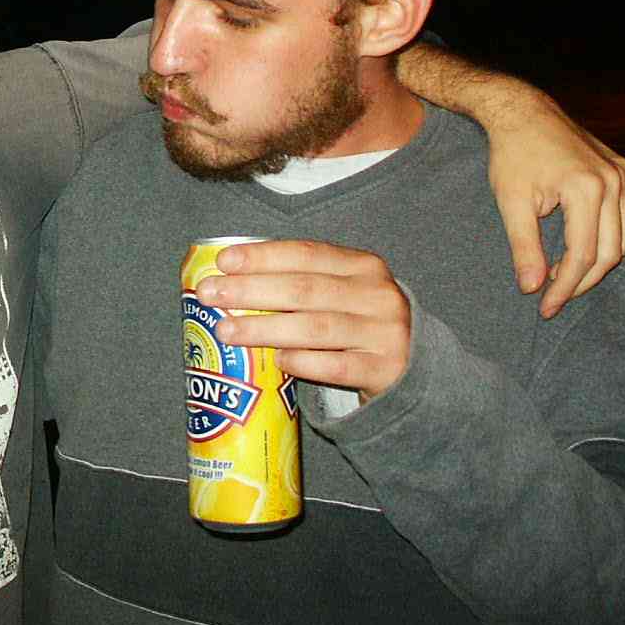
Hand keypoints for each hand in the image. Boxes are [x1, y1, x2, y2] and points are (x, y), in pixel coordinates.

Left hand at [193, 240, 410, 401]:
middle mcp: (376, 295)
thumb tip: (230, 280)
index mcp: (363, 266)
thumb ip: (301, 283)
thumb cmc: (360, 324)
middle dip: (251, 290)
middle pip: (304, 289)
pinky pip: (335, 366)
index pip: (306, 254)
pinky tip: (276, 360)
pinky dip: (303, 361)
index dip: (263, 256)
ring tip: (226, 331)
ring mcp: (384, 333)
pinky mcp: (385, 370)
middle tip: (210, 295)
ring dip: (265, 328)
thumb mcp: (343, 293)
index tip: (224, 261)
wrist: (414, 368)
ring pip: (315, 327)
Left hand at [486, 95, 624, 317]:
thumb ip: (524, 246)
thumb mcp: (510, 202)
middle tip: (553, 296)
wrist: (522, 113)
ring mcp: (624, 174)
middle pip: (610, 252)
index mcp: (586, 189)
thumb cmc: (512, 155)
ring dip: (604, 261)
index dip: (565, 287)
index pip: (583, 255)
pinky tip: (598, 247)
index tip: (545, 306)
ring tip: (567, 272)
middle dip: (582, 281)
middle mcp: (614, 182)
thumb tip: (532, 287)